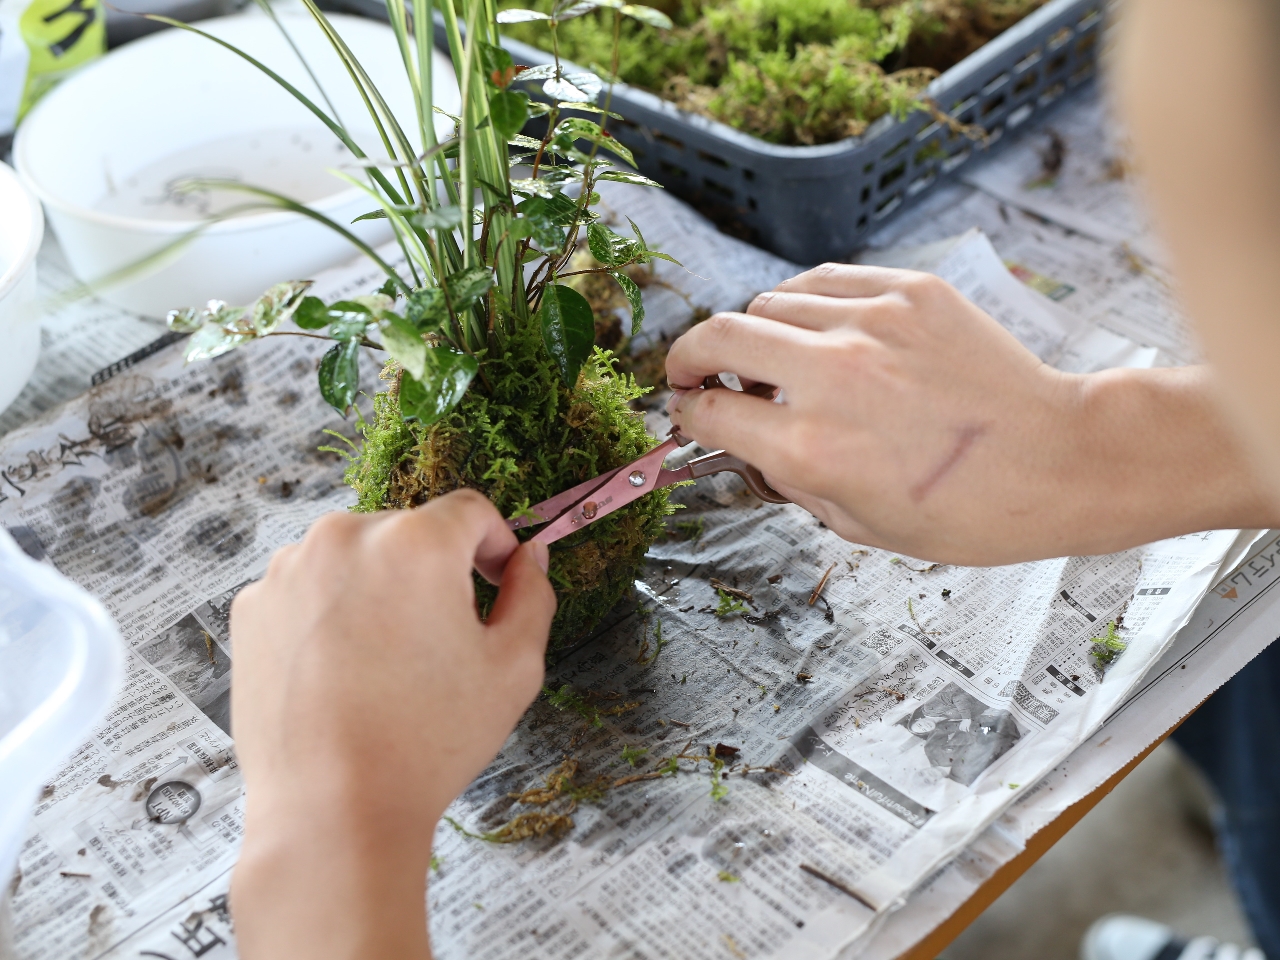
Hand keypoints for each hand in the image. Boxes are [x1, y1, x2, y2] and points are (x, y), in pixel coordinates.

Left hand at [229, 490, 554, 959]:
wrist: (330, 812)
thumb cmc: (426, 744)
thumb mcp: (513, 667)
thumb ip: (533, 594)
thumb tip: (529, 559)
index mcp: (416, 542)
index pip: (471, 511)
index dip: (496, 545)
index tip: (497, 581)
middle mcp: (345, 537)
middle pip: (409, 532)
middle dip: (434, 573)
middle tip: (442, 641)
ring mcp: (289, 570)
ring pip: (355, 559)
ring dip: (379, 590)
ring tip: (386, 663)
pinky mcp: (252, 606)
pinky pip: (308, 589)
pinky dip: (330, 615)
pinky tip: (343, 672)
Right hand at [665, 264, 1276, 564]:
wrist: (1061, 460)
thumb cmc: (971, 511)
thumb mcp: (861, 526)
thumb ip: (793, 482)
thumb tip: (754, 445)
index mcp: (812, 447)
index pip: (709, 411)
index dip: (686, 414)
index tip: (688, 413)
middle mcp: (830, 376)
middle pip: (718, 335)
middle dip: (688, 356)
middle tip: (692, 372)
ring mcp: (871, 323)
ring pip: (770, 301)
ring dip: (756, 331)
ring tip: (776, 358)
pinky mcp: (909, 291)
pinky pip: (826, 280)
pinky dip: (805, 304)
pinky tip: (818, 329)